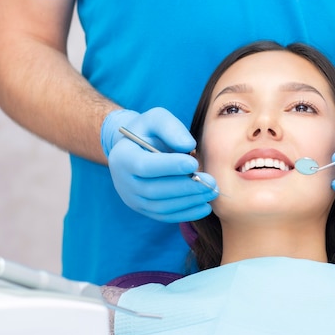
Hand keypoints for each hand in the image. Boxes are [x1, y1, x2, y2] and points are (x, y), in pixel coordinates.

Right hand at [101, 108, 217, 221]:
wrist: (134, 148)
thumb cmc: (149, 131)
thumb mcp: (156, 119)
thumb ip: (171, 128)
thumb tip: (189, 146)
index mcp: (123, 157)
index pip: (144, 166)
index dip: (169, 166)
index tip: (193, 163)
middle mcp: (123, 182)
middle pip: (154, 190)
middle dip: (185, 187)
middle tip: (211, 181)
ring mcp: (133, 198)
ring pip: (161, 206)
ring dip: (188, 201)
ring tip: (211, 192)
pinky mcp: (144, 209)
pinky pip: (164, 215)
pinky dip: (185, 214)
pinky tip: (204, 207)